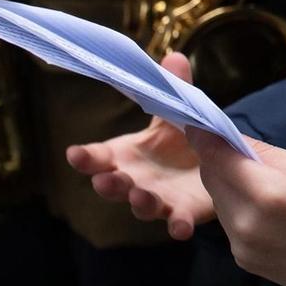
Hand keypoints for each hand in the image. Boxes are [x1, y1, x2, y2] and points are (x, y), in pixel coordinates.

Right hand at [64, 52, 214, 239]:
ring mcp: (158, 198)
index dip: (87, 157)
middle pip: (114, 185)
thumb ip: (172, 88)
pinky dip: (178, 226)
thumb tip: (175, 58)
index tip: (74, 153)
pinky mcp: (183, 212)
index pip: (99, 156)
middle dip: (108, 184)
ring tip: (140, 196)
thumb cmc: (179, 135)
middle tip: (104, 180)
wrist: (211, 161)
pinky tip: (181, 227)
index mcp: (126, 153)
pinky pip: (178, 222)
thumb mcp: (175, 110)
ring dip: (139, 203)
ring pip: (142, 205)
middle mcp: (136, 178)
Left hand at [190, 129, 285, 285]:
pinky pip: (230, 225)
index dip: (204, 138)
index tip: (198, 124)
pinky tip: (268, 210)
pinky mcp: (246, 262)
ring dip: (229, 187)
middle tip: (240, 151)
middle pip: (211, 180)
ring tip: (262, 183)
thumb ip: (266, 153)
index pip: (216, 158)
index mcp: (267, 193)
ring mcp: (243, 248)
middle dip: (219, 161)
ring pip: (218, 203)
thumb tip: (232, 139)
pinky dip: (239, 210)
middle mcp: (246, 223)